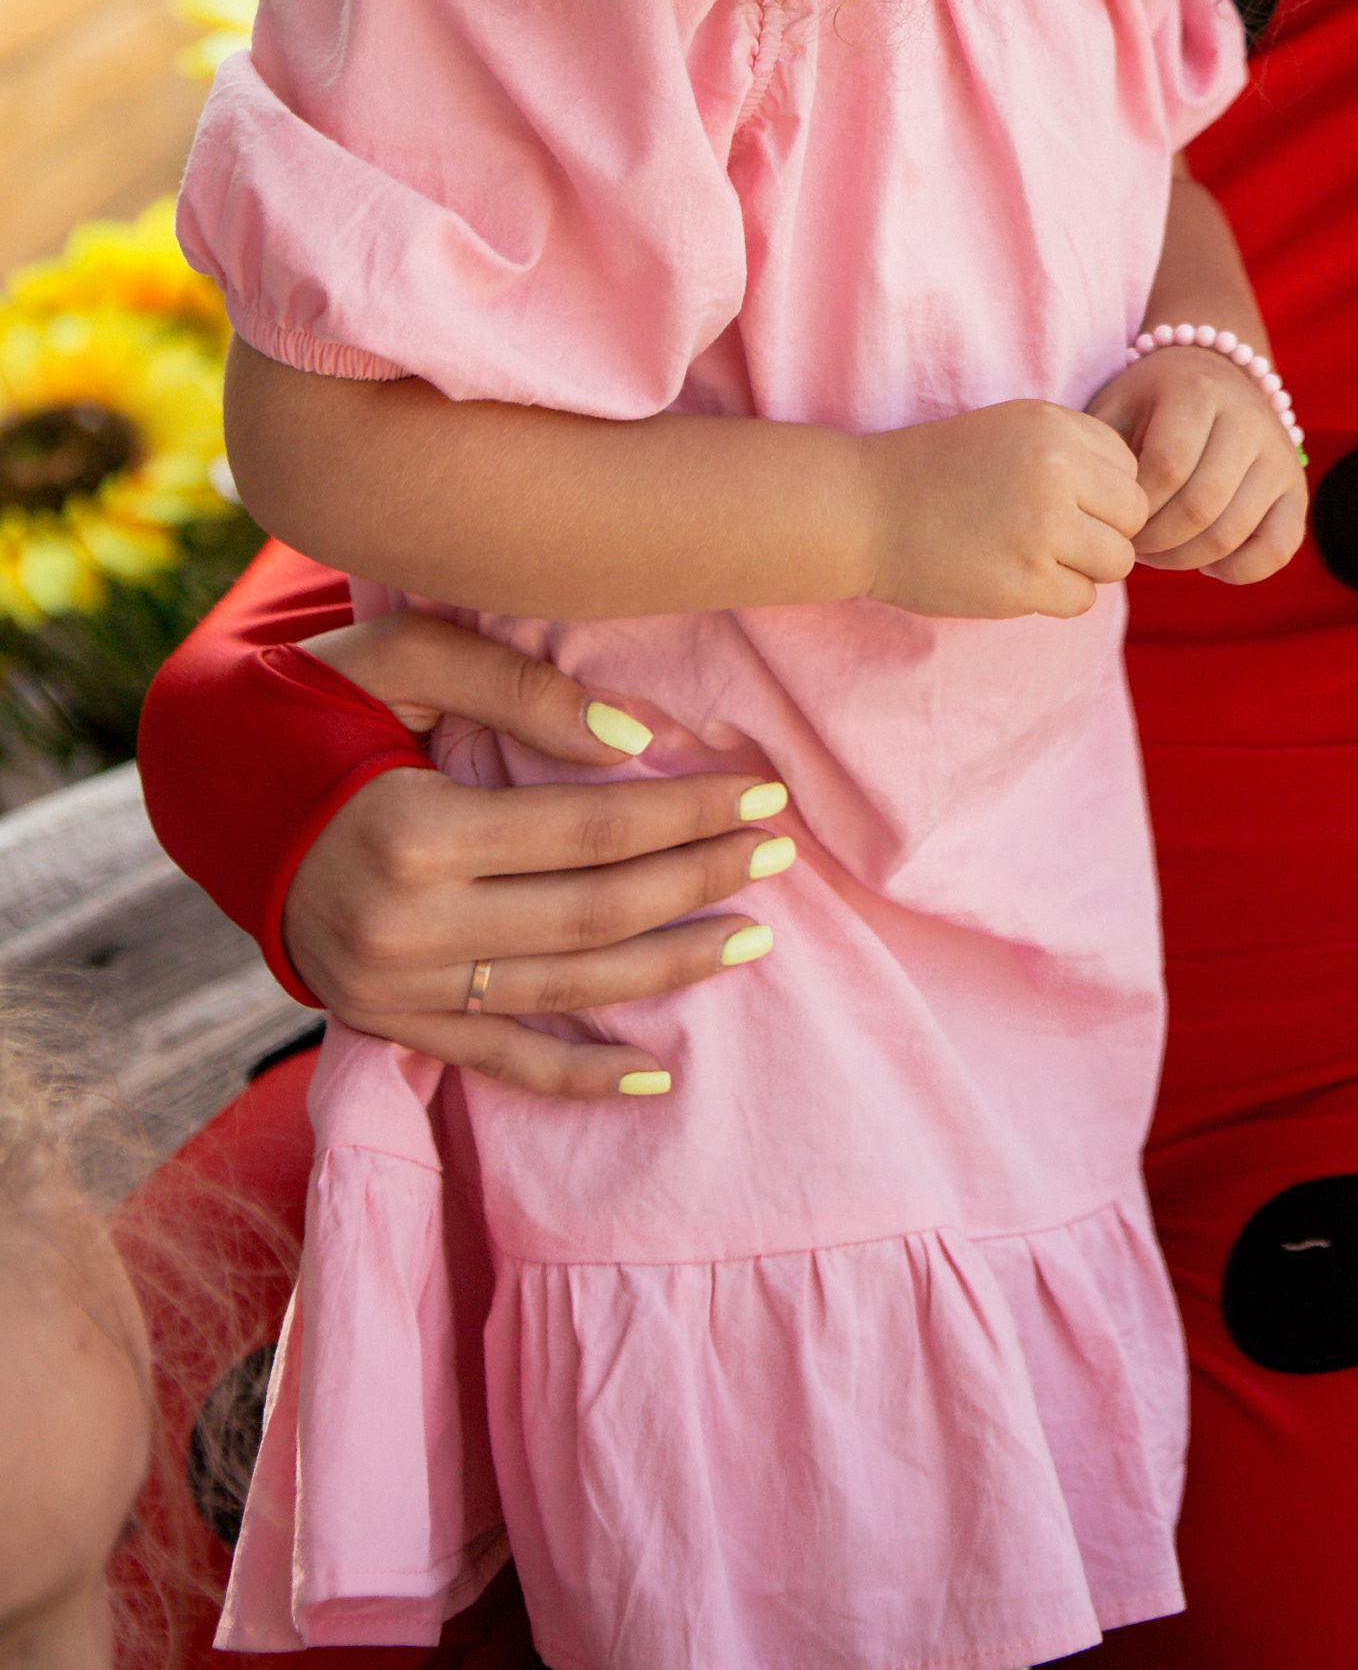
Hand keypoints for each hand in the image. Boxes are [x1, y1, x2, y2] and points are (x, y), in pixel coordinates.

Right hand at [283, 617, 795, 1098]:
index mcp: (412, 830)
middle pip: (591, 914)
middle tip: (781, 853)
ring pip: (562, 992)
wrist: (201, 786)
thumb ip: (521, 689)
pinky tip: (657, 1076)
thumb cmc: (314, 701)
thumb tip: (637, 741)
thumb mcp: (404, 656)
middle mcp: (403, 926)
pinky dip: (579, 1076)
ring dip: (667, 970)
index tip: (765, 792)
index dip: (686, 814)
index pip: (588, 832)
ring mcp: (392, 989)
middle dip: (699, 884)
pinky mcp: (383, 1023)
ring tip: (752, 939)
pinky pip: (497, 1063)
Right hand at [853, 400, 1147, 617]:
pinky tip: (1012, 577)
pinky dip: (1054, 597)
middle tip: (1052, 537)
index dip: (1102, 492)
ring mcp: (1041, 528)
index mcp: (1055, 426)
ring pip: (1115, 563)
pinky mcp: (1024, 582)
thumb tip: (1141, 506)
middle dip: (1103, 533)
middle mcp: (1056, 471)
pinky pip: (1080, 600)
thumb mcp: (1011, 431)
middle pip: (1132, 518)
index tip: (1060, 501)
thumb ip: (1076, 454)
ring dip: (1082, 568)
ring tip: (1033, 556)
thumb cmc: (938, 471)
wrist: (863, 508)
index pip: (1129, 468)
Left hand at [1086, 349, 1308, 583]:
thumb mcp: (1118, 407)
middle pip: (1199, 506)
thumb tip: (1098, 512)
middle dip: (1155, 541)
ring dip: (1184, 558)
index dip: (1134, 508)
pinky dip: (1238, 571)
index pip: (1166, 468)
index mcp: (1198, 390)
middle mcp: (1248, 418)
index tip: (1112, 516)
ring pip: (1231, 532)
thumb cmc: (1151, 403)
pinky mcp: (1296, 489)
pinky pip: (1277, 548)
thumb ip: (1102, 453)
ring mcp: (1279, 455)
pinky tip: (1207, 563)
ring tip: (1157, 553)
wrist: (1215, 374)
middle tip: (1131, 544)